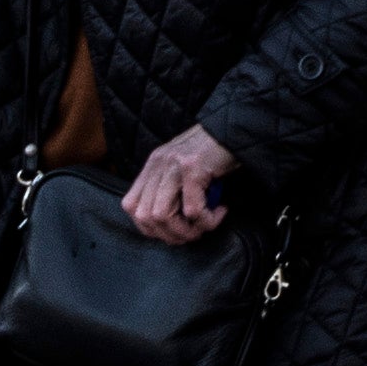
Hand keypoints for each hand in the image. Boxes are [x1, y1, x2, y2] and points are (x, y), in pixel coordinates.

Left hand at [122, 126, 239, 248]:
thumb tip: (169, 224)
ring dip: (186, 231)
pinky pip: (192, 210)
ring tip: (205, 225)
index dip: (148, 227)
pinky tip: (220, 212)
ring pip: (162, 216)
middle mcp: (158, 164)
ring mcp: (174, 166)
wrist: (236, 131)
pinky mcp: (193, 169)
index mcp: (153, 165)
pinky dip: (206, 220)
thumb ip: (171, 188)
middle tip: (192, 234)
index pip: (130, 205)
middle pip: (145, 216)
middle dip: (169, 234)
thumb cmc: (213, 154)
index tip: (172, 232)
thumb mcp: (183, 168)